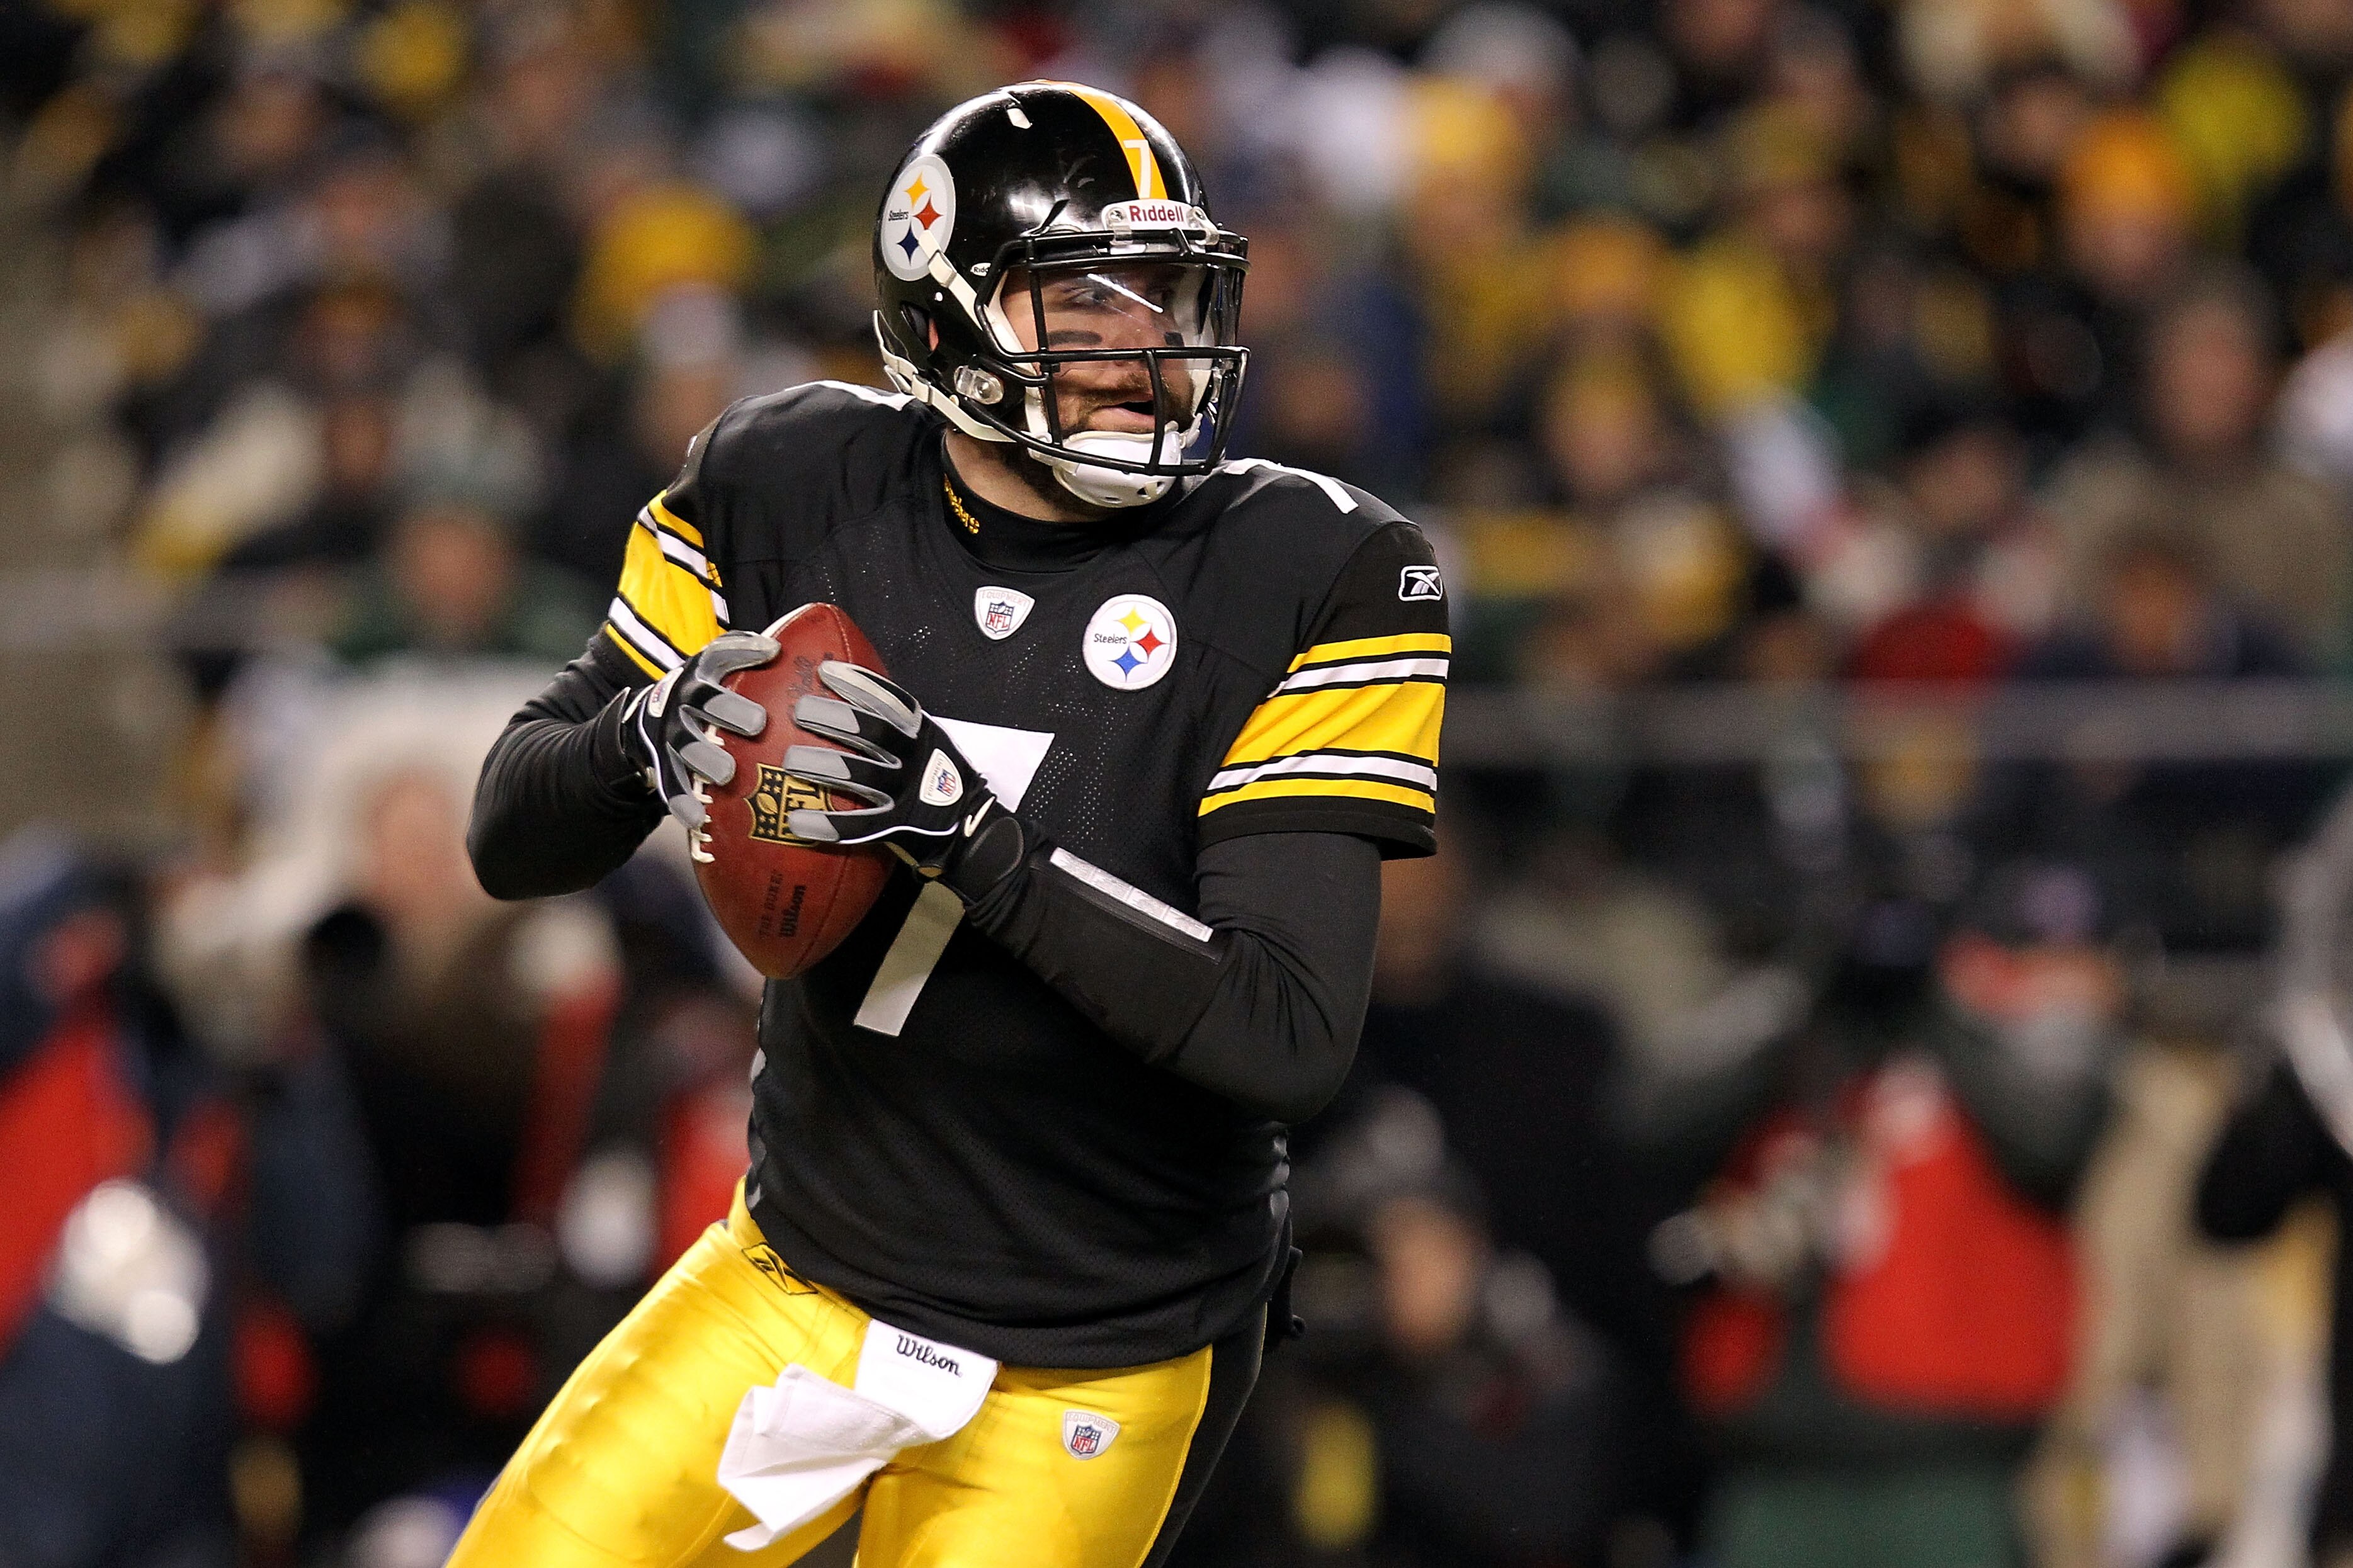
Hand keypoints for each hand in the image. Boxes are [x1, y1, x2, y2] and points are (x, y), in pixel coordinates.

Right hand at [618, 631, 778, 828]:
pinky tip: (699, 820)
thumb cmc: (704, 694)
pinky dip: (683, 802)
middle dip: (728, 709)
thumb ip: (744, 655)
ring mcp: (670, 733)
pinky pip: (671, 785)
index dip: (744, 651)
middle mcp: (681, 699)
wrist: (650, 719)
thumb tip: (780, 650)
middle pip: (703, 700)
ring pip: (686, 745)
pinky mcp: (662, 765)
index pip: (720, 655)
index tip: (772, 652)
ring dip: (706, 758)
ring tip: (727, 774)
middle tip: (757, 723)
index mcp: (700, 674)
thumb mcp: (716, 668)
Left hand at [780, 662, 1026, 899]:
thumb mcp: (927, 743)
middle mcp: (915, 759)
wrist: (970, 828)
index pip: (891, 701)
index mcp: (921, 734)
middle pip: (873, 732)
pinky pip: (858, 826)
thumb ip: (896, 726)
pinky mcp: (898, 827)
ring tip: (790, 759)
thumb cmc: (937, 780)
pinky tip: (797, 820)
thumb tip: (844, 699)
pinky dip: (827, 823)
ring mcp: (907, 793)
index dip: (860, 684)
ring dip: (822, 765)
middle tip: (801, 710)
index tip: (826, 672)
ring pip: (861, 775)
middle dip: (834, 717)